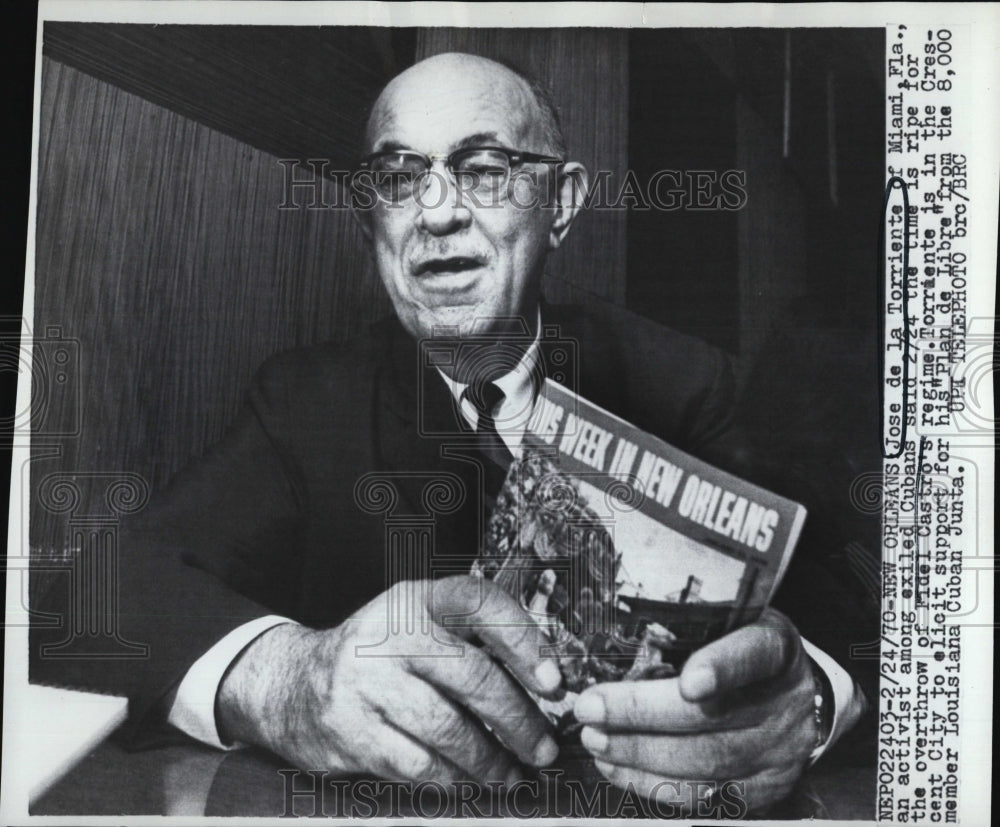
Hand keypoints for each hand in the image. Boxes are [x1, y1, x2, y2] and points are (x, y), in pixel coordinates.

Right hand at [217, 575, 562, 783]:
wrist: (294, 683)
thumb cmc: (381, 655)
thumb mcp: (418, 621)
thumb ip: (473, 638)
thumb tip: (549, 679)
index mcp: (418, 599)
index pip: (480, 603)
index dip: (523, 640)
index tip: (554, 681)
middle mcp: (391, 633)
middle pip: (472, 676)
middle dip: (518, 719)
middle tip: (544, 747)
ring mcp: (366, 681)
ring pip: (448, 728)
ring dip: (491, 759)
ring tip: (514, 773)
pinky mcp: (350, 729)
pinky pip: (417, 763)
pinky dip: (452, 779)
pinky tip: (470, 782)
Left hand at [574, 608, 815, 814]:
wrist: (800, 700)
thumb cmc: (744, 650)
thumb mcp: (735, 621)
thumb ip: (692, 624)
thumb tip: (614, 629)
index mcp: (776, 649)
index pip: (753, 655)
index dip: (722, 669)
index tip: (689, 682)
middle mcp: (784, 704)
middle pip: (713, 717)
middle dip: (642, 714)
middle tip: (590, 708)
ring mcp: (777, 753)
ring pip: (705, 762)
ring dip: (639, 753)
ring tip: (594, 739)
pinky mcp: (762, 790)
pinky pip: (703, 796)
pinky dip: (652, 784)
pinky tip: (615, 767)